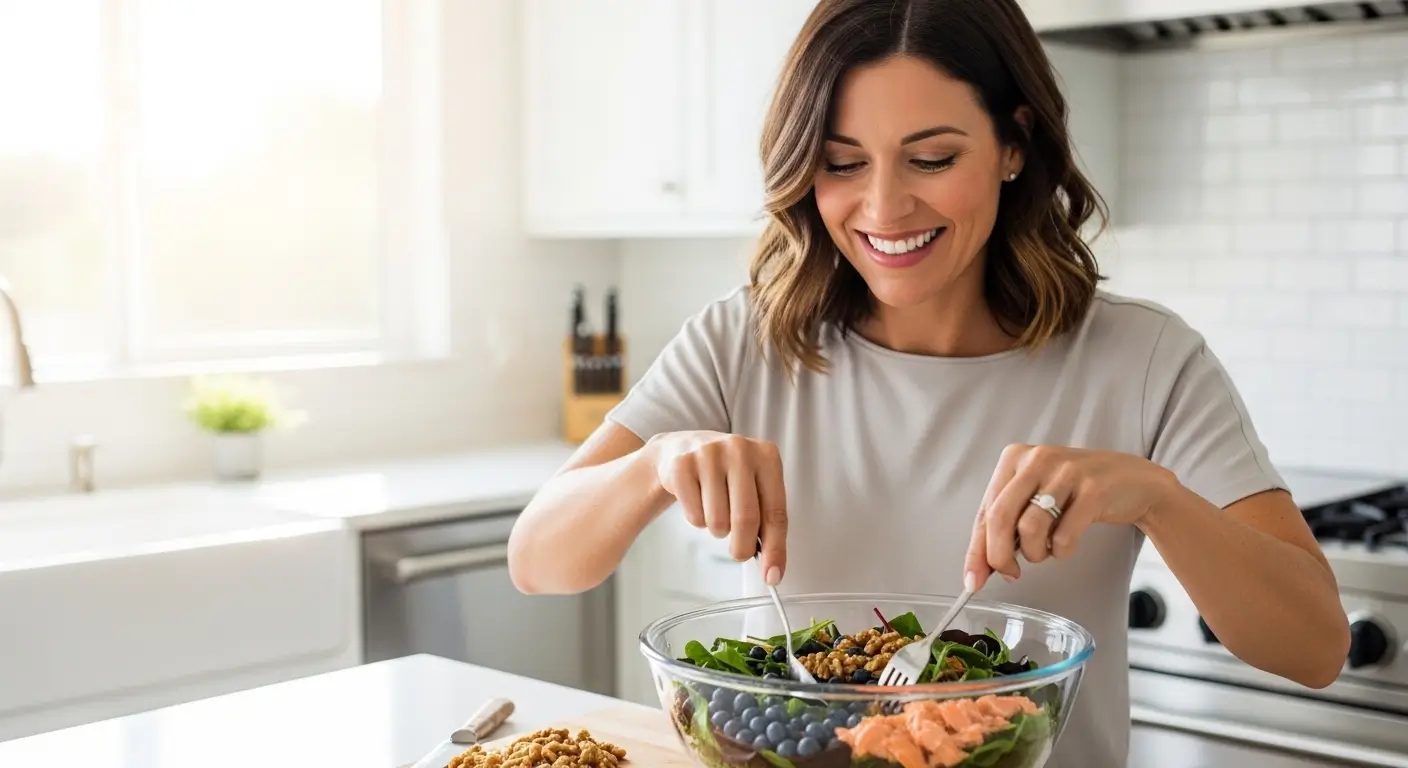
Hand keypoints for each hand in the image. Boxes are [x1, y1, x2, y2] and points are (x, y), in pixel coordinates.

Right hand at [646, 431, 787, 584]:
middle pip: (746, 518)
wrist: (684, 449)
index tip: (772, 576)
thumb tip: (771, 569)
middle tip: (739, 552)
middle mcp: (740, 449)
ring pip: (717, 520)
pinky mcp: (682, 465)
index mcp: (767, 455)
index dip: (775, 549)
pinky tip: (698, 500)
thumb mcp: (755, 489)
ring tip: (716, 511)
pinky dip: (698, 520)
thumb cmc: (728, 476)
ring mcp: (708, 454)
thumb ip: (767, 526)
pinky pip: (694, 516)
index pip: (776, 512)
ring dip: (718, 530)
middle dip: (743, 547)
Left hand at [963, 444, 1177, 590]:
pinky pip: (1064, 536)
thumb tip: (981, 569)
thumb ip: (1006, 525)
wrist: (1134, 481)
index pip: (985, 510)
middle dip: (999, 556)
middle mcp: (1036, 459)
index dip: (977, 550)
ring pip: (1030, 528)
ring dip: (1035, 553)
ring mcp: (1066, 472)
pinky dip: (1062, 551)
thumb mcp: (1035, 496)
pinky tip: (1067, 544)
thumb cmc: (1075, 492)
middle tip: (1011, 574)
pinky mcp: (1093, 490)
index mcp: (1014, 458)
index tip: (972, 580)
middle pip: (1000, 518)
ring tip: (1046, 550)